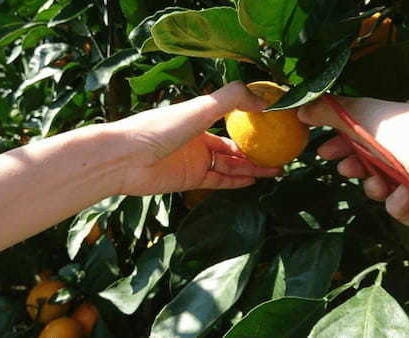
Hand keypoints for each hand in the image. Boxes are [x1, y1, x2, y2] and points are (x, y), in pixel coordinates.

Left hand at [113, 82, 281, 195]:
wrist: (126, 158)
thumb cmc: (160, 128)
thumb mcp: (200, 108)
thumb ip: (231, 99)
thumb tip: (264, 100)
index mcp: (199, 117)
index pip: (231, 119)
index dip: (253, 123)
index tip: (275, 126)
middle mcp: (198, 139)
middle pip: (234, 146)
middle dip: (257, 150)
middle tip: (282, 153)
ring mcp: (194, 161)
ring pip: (229, 165)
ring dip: (252, 167)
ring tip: (276, 169)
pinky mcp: (189, 180)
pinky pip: (218, 180)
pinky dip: (236, 181)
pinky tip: (254, 181)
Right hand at [298, 96, 408, 243]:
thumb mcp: (367, 114)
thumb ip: (332, 112)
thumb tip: (300, 109)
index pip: (371, 127)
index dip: (343, 137)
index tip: (323, 147)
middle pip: (374, 157)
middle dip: (355, 163)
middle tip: (342, 167)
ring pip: (384, 184)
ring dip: (374, 185)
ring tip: (375, 184)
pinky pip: (400, 207)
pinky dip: (397, 203)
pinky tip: (403, 195)